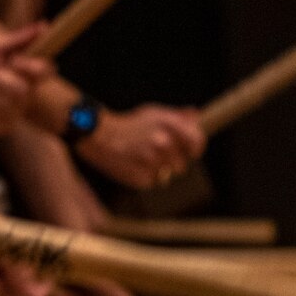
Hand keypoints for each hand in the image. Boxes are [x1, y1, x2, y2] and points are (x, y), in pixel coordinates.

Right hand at [77, 103, 206, 189]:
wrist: (98, 135)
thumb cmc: (127, 124)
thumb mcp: (152, 114)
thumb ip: (177, 116)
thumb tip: (195, 116)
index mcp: (168, 123)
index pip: (197, 141)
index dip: (195, 149)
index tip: (190, 152)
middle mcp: (162, 141)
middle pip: (182, 165)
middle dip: (171, 162)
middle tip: (155, 155)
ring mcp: (152, 161)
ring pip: (167, 175)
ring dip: (158, 170)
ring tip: (141, 159)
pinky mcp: (142, 177)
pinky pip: (152, 182)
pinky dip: (144, 177)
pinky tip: (133, 165)